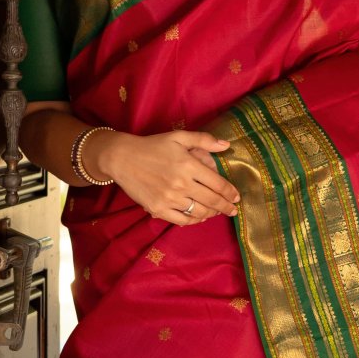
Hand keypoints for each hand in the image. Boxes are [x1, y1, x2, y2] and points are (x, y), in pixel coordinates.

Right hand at [94, 129, 239, 224]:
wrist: (122, 158)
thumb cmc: (152, 146)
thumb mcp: (178, 137)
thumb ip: (203, 140)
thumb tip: (226, 146)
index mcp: (189, 165)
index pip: (218, 184)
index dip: (230, 193)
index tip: (236, 197)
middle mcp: (182, 184)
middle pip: (212, 201)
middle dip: (226, 207)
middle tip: (232, 210)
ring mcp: (170, 198)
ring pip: (199, 212)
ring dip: (212, 214)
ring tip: (216, 213)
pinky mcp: (158, 209)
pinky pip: (182, 220)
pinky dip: (194, 220)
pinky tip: (199, 217)